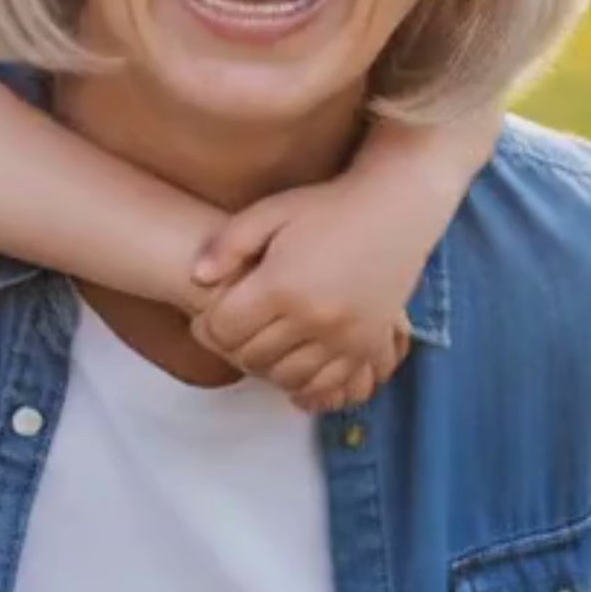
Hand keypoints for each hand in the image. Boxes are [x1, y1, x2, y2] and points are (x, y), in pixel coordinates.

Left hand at [191, 183, 420, 404]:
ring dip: (268, 366)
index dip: (208, 327)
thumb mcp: (269, 212)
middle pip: (252, 358)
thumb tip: (196, 278)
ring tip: (265, 343)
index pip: (225, 330)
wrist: (394, 210)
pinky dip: (306, 383)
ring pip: (287, 377)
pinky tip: (295, 365)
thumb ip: (228, 245)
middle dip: (236, 347)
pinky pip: (329, 384)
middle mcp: (313, 319)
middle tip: (237, 329)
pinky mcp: (367, 346)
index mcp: (281, 285)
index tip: (210, 316)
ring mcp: (344, 337)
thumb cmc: (325, 207)